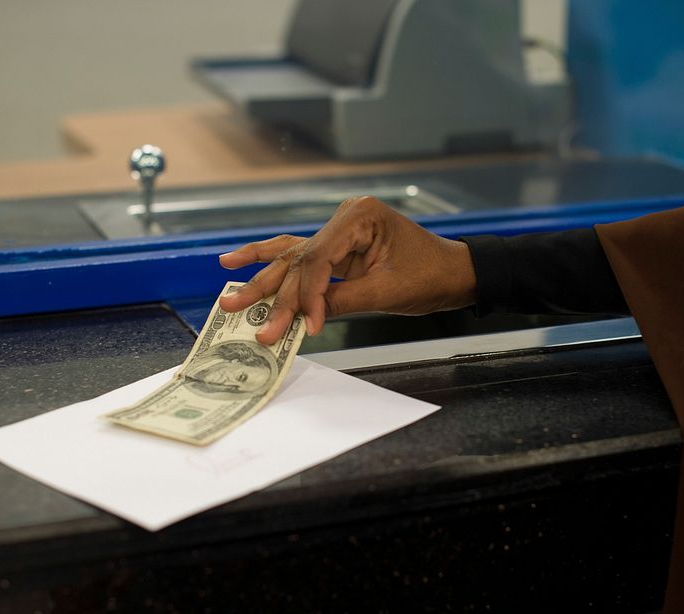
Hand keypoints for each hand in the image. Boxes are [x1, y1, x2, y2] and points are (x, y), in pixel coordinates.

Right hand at [218, 196, 476, 343]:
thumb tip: (303, 318)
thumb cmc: (430, 277)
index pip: (318, 260)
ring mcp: (338, 230)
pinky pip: (301, 257)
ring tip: (228, 288)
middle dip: (272, 292)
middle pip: (299, 260)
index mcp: (358, 216)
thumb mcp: (387, 291)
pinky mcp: (337, 246)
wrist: (455, 272)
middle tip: (234, 309)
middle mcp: (343, 217)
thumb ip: (342, 300)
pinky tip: (238, 261)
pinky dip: (273, 263)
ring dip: (261, 278)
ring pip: (293, 258)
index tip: (302, 327)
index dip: (306, 297)